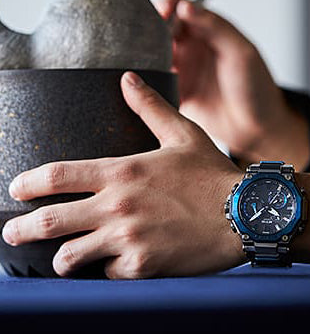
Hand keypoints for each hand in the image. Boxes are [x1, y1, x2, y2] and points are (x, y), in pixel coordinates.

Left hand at [1, 72, 245, 278]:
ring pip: (70, 257)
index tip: (16, 189)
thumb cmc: (212, 173)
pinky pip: (108, 274)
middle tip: (12, 233)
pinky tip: (115, 263)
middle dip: (21, 229)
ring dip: (63, 257)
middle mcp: (119, 205)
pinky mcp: (143, 266)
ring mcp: (129, 238)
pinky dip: (106, 270)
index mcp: (124, 171)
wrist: (244, 213)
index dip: (28, 183)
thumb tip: (127, 78)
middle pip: (49, 221)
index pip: (58, 175)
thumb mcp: (183, 133)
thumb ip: (150, 107)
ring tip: (64, 255)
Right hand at [156, 0, 309, 170]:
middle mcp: (194, 46)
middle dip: (151, 29)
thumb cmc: (257, 87)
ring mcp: (183, 69)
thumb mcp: (240, 51)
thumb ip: (214, 27)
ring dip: (145, 55)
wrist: (257, 128)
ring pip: (154, 54)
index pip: (182, 6)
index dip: (168, 5)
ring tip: (146, 60)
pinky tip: (146, 82)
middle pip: (162, 28)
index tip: (160, 13)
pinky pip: (154, 82)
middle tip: (147, 39)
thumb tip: (186, 6)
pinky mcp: (175, 92)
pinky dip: (146, 80)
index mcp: (210, 29)